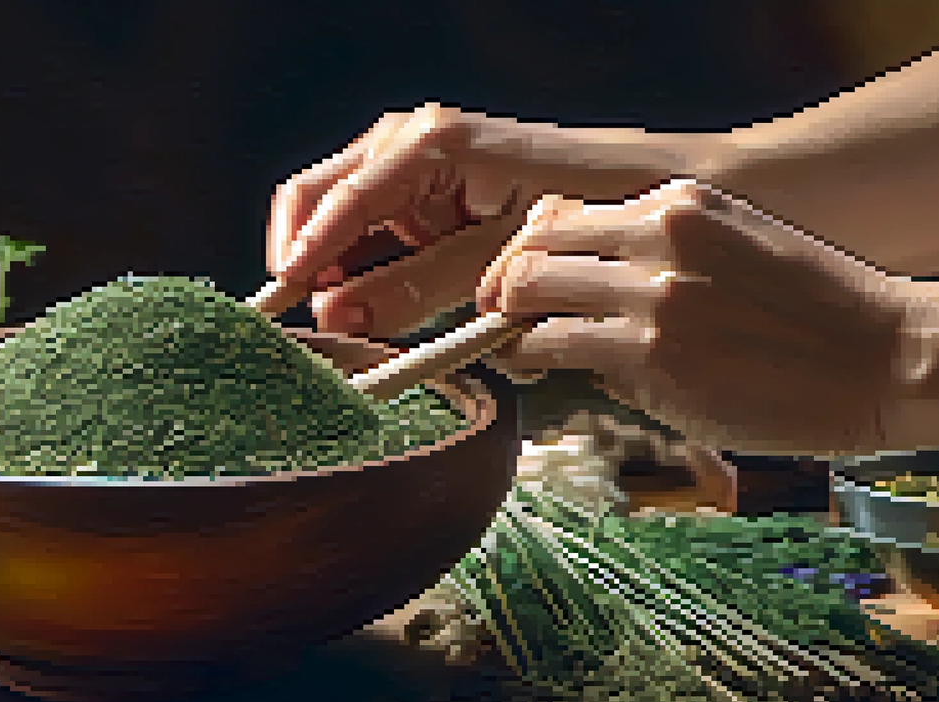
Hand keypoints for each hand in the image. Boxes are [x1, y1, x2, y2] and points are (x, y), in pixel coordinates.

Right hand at [269, 103, 719, 337]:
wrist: (653, 189)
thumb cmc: (587, 211)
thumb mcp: (500, 260)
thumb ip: (418, 287)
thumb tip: (339, 313)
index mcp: (432, 144)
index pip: (342, 196)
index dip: (307, 252)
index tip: (286, 301)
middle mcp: (413, 143)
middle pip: (321, 195)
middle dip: (309, 256)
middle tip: (311, 319)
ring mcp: (417, 168)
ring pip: (342, 216)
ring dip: (340, 268)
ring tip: (351, 321)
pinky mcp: (429, 194)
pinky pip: (376, 230)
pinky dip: (369, 268)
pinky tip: (383, 304)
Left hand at [483, 181, 920, 456]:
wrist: (888, 358)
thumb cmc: (818, 312)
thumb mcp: (738, 241)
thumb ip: (661, 248)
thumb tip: (581, 276)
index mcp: (679, 202)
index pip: (559, 211)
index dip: (526, 249)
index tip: (518, 281)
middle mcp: (658, 237)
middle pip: (530, 250)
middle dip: (503, 289)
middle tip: (499, 320)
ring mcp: (653, 297)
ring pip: (531, 301)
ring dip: (513, 331)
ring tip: (515, 354)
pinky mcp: (653, 359)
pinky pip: (561, 352)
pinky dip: (540, 364)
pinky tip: (547, 374)